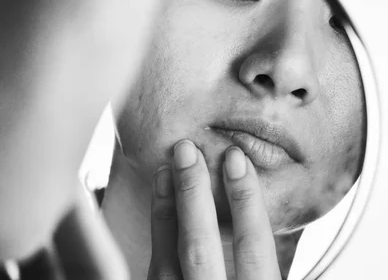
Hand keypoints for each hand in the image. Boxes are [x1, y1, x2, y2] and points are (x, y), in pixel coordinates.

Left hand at [147, 140, 281, 279]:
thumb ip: (261, 263)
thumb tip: (257, 209)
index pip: (253, 247)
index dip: (246, 201)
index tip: (237, 159)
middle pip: (199, 247)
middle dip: (192, 194)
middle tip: (187, 150)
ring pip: (166, 260)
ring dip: (166, 209)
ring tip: (166, 168)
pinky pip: (156, 267)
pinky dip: (158, 232)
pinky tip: (160, 203)